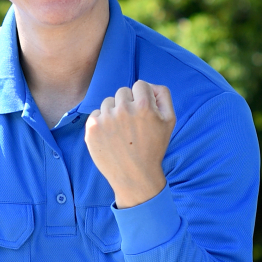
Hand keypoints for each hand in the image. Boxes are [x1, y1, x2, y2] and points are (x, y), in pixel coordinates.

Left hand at [85, 80, 174, 208]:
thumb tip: (150, 84)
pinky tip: (110, 137)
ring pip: (108, 102)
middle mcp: (123, 109)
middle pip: (122, 92)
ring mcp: (106, 119)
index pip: (140, 85)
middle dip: (128, 104)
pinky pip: (96, 114)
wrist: (135, 176)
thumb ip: (163, 96)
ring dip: (114, 112)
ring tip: (122, 132)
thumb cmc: (154, 148)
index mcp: (144, 106)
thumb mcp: (169, 121)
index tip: (143, 112)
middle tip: (132, 125)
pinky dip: (102, 123)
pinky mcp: (92, 129)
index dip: (143, 98)